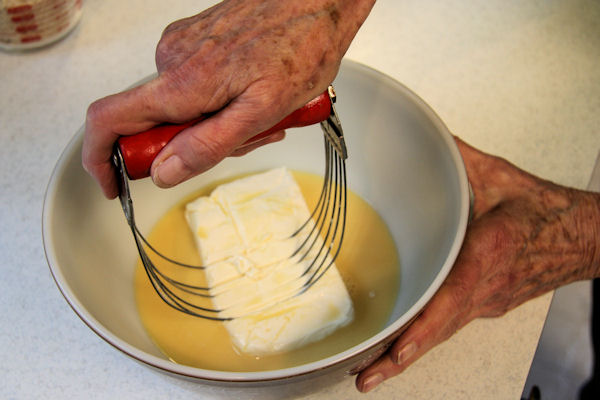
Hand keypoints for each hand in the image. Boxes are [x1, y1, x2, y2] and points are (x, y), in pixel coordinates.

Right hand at [82, 0, 374, 197]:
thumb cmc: (300, 46)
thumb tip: (164, 172)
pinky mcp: (197, 40)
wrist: (317, 2)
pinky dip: (219, 102)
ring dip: (215, 124)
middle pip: (154, 123)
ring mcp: (183, 48)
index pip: (109, 122)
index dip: (102, 160)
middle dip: (192, 145)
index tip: (112, 184)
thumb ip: (208, 145)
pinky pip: (193, 86)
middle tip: (241, 140)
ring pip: (181, 108)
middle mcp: (172, 60)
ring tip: (260, 113)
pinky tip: (252, 95)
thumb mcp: (260, 112)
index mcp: (182, 83)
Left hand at [355, 137, 599, 392]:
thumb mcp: (498, 178)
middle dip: (402, 358)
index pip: (451, 298)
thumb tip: (428, 141)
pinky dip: (425, 338)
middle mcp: (486, 288)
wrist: (581, 236)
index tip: (397, 351)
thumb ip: (460, 160)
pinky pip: (452, 324)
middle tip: (367, 378)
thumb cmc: (543, 212)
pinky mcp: (488, 304)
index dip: (423, 328)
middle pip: (440, 330)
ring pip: (444, 332)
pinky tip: (401, 347)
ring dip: (409, 354)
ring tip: (374, 373)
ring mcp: (488, 302)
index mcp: (487, 254)